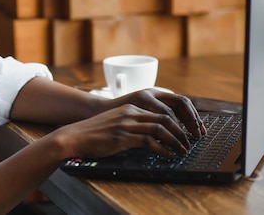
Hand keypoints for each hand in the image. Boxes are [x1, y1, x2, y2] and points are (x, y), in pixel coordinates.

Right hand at [56, 89, 205, 159]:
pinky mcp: (122, 137)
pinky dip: (163, 149)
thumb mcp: (115, 123)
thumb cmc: (94, 133)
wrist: (75, 136)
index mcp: (130, 108)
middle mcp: (130, 113)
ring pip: (159, 128)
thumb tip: (150, 135)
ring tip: (182, 150)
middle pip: (164, 118)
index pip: (160, 111)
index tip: (183, 133)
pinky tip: (168, 155)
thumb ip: (131, 124)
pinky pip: (149, 141)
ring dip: (175, 141)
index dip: (176, 123)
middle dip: (180, 131)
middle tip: (188, 143)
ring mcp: (126, 124)